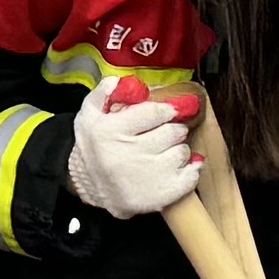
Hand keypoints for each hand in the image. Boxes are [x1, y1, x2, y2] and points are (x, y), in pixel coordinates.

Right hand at [66, 75, 201, 222]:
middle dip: (173, 130)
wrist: (90, 189)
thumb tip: (118, 81)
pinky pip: (189, 178)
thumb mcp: (88, 117)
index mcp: (111, 131)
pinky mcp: (159, 196)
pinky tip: (180, 169)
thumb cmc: (93, 149)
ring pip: (182, 153)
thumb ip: (102, 94)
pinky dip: (190, 172)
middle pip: (172, 132)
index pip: (153, 113)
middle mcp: (129, 154)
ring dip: (179, 150)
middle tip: (167, 133)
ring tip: (166, 152)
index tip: (167, 112)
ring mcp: (146, 177)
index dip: (165, 110)